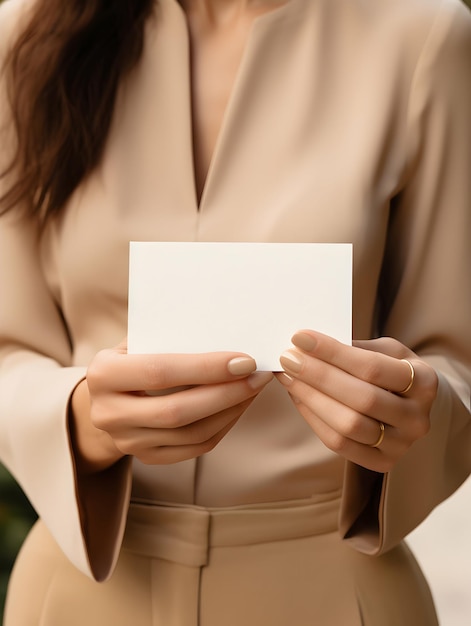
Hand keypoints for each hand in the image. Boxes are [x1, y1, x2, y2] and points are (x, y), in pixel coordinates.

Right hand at [71, 340, 271, 471]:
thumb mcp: (137, 339)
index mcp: (103, 375)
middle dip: (225, 393)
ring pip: (191, 434)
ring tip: (254, 388)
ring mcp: (127, 441)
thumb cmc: (131, 357)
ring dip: (230, 411)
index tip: (244, 360)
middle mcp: (109, 413)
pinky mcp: (147, 457)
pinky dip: (223, 426)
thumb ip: (168, 337)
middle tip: (258, 376)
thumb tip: (225, 331)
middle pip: (177, 411)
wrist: (106, 396)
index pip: (160, 372)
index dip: (205, 368)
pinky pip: (195, 448)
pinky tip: (239, 406)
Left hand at [275, 330, 437, 472]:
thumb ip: (355, 348)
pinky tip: (297, 396)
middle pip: (360, 398)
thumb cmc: (392, 371)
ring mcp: (401, 445)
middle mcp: (417, 418)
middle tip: (287, 358)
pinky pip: (339, 443)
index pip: (372, 367)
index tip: (301, 338)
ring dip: (310, 398)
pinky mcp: (382, 462)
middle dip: (317, 376)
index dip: (333, 352)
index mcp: (424, 382)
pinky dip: (312, 418)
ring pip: (348, 425)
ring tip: (286, 376)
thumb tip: (308, 344)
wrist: (412, 407)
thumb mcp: (385, 351)